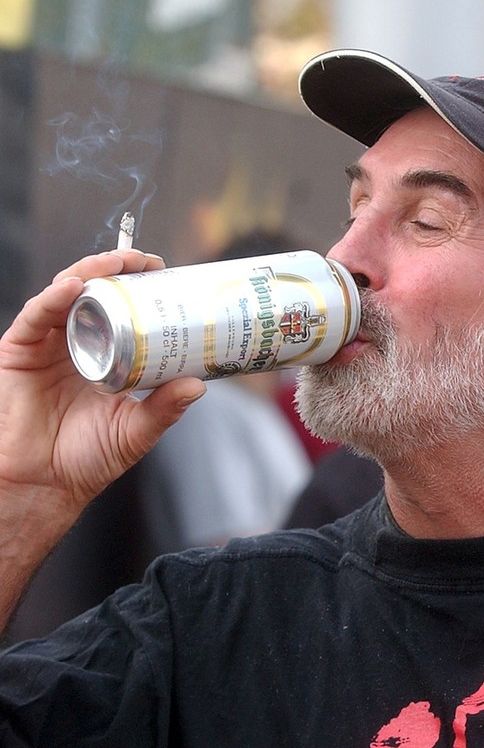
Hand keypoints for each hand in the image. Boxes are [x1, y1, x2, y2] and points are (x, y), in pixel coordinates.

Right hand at [0, 249, 205, 622]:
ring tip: (118, 262)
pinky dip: (54, 297)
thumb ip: (165, 409)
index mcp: (102, 358)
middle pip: (96, 295)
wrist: (44, 485)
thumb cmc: (87, 460)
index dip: (140, 289)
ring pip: (66, 295)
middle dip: (120, 270)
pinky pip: (36, 316)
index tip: (167, 274)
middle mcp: (73, 345)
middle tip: (149, 261)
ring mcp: (45, 346)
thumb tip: (199, 385)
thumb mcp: (136, 431)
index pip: (122, 312)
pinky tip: (74, 285)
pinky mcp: (19, 352)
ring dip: (92, 272)